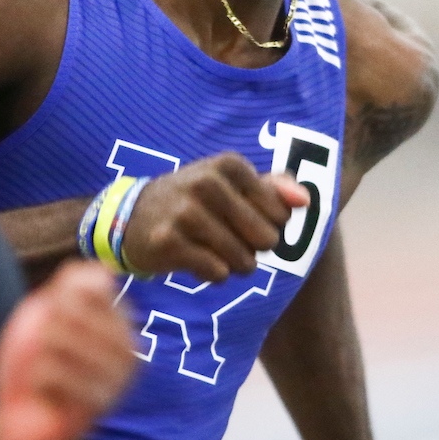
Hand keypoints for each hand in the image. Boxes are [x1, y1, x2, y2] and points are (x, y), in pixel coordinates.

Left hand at [0, 261, 134, 439]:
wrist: (17, 423)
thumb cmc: (31, 364)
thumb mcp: (44, 313)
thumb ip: (71, 286)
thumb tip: (103, 269)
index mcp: (118, 322)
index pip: (90, 285)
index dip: (56, 298)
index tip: (51, 321)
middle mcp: (129, 347)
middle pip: (71, 309)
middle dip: (44, 329)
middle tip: (44, 354)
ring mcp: (119, 376)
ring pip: (60, 339)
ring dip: (38, 357)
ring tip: (45, 375)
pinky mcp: (101, 403)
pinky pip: (53, 371)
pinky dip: (37, 381)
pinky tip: (46, 395)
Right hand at [122, 152, 309, 282]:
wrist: (133, 218)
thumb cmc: (194, 202)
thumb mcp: (231, 185)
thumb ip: (273, 189)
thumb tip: (305, 200)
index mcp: (227, 165)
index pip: (280, 214)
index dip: (268, 225)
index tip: (242, 219)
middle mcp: (206, 183)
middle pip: (266, 240)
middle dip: (253, 248)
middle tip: (227, 237)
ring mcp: (185, 212)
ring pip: (243, 260)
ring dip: (234, 265)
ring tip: (211, 249)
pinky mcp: (168, 242)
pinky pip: (217, 273)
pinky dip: (212, 274)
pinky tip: (194, 259)